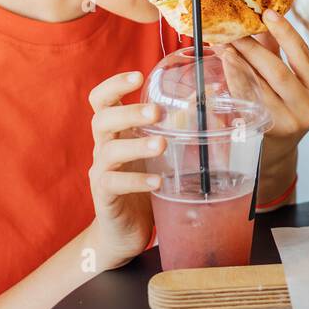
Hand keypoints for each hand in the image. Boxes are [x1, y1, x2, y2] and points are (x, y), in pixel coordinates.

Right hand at [87, 70, 162, 269]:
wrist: (123, 232)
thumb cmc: (145, 186)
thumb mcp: (161, 155)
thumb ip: (176, 129)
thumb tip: (207, 99)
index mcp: (116, 131)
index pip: (102, 100)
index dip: (115, 85)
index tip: (138, 76)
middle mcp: (104, 147)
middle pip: (102, 119)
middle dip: (129, 112)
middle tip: (157, 113)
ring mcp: (101, 171)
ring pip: (108, 151)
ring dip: (136, 145)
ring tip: (161, 145)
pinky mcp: (104, 196)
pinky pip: (114, 184)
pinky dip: (137, 181)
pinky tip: (157, 181)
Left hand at [219, 9, 308, 156]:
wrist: (275, 152)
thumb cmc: (280, 110)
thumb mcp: (286, 81)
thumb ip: (276, 52)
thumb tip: (259, 18)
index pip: (303, 55)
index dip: (285, 32)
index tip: (267, 12)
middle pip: (278, 70)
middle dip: (252, 47)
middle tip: (232, 30)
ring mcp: (290, 123)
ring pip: (261, 85)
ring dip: (238, 62)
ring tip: (222, 45)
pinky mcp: (268, 132)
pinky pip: (248, 101)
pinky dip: (234, 81)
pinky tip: (225, 67)